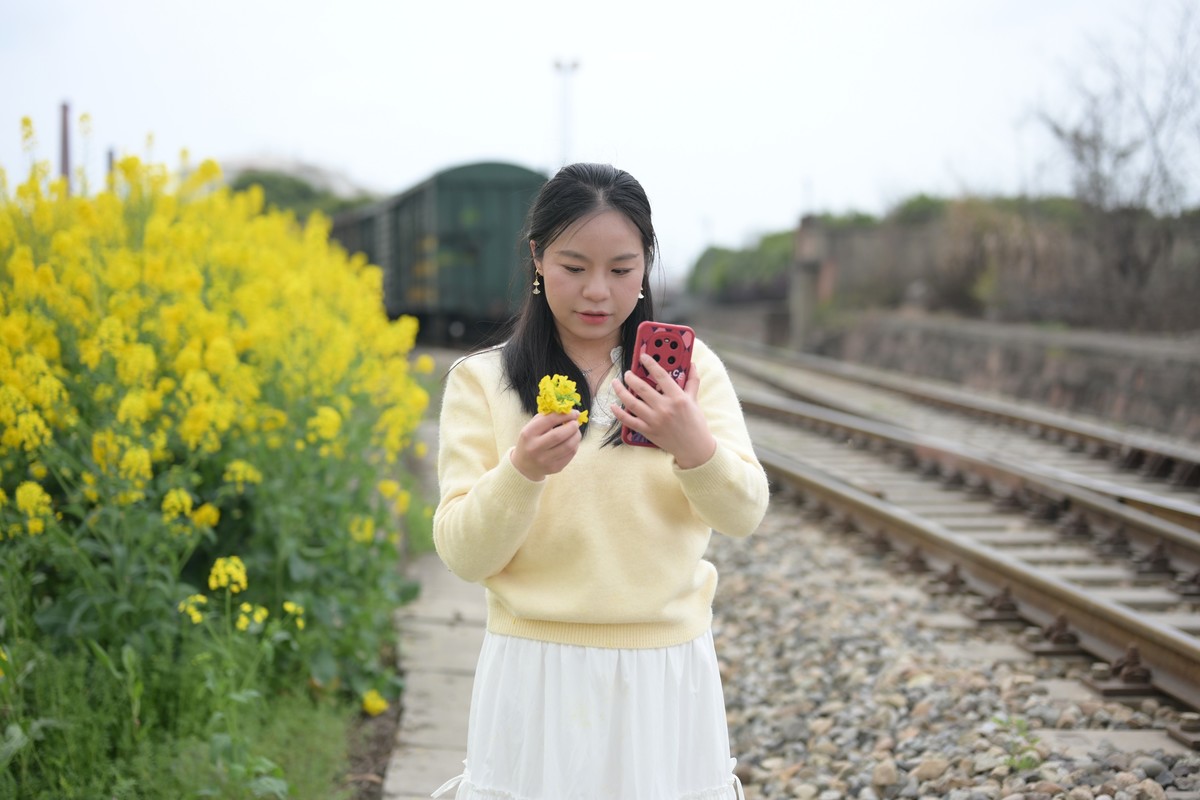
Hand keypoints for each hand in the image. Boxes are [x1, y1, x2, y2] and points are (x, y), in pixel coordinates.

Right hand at [509, 410, 581, 480]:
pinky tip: (572, 441)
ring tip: (576, 431)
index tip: (574, 412)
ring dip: (576, 436)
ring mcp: (545, 460)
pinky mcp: (554, 468)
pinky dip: (575, 445)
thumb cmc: (530, 441)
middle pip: (559, 435)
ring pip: (568, 446)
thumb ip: (546, 417)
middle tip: (576, 423)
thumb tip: (567, 411)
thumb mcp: (531, 427)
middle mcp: (535, 447)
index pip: (550, 420)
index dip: (565, 415)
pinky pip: (570, 454)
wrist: (524, 466)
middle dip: (572, 426)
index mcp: (528, 433)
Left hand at [611, 353, 716, 468]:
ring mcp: (654, 420)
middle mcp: (664, 408)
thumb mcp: (694, 400)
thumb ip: (692, 381)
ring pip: (631, 403)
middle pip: (642, 388)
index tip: (643, 356)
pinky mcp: (648, 431)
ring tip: (615, 383)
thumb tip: (692, 365)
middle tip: (627, 373)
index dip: (650, 363)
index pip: (661, 375)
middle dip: (631, 377)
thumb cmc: (696, 423)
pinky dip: (618, 413)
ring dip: (620, 391)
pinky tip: (613, 405)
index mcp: (677, 398)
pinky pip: (628, 421)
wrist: (694, 448)